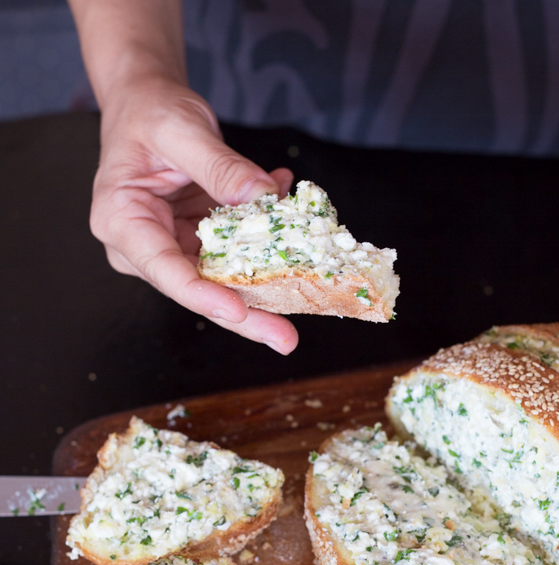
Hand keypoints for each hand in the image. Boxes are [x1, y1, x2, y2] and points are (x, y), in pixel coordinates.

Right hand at [91, 76, 297, 353]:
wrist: (147, 102)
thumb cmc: (149, 112)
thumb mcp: (181, 128)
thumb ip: (220, 165)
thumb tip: (263, 198)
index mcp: (122, 221)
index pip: (165, 270)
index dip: (203, 295)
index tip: (239, 310)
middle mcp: (144, 246)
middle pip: (197, 290)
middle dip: (245, 315)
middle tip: (285, 339)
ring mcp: (172, 248)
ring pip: (221, 282)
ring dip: (266, 282)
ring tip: (307, 293)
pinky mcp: (197, 243)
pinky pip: (236, 254)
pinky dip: (267, 241)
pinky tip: (289, 211)